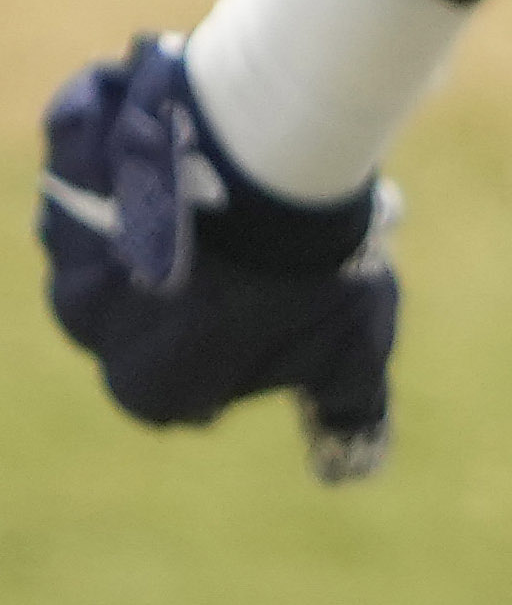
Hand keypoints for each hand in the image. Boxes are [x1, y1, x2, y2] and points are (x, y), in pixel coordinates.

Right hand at [39, 38, 400, 482]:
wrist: (274, 160)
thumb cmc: (311, 269)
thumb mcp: (350, 351)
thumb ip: (349, 413)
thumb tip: (353, 471)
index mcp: (143, 383)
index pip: (186, 373)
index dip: (241, 332)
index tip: (280, 294)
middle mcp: (85, 321)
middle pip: (143, 304)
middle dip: (199, 272)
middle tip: (265, 232)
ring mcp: (66, 243)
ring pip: (116, 233)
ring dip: (168, 211)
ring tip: (235, 180)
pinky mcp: (65, 171)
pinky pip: (97, 161)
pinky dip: (140, 150)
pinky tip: (194, 134)